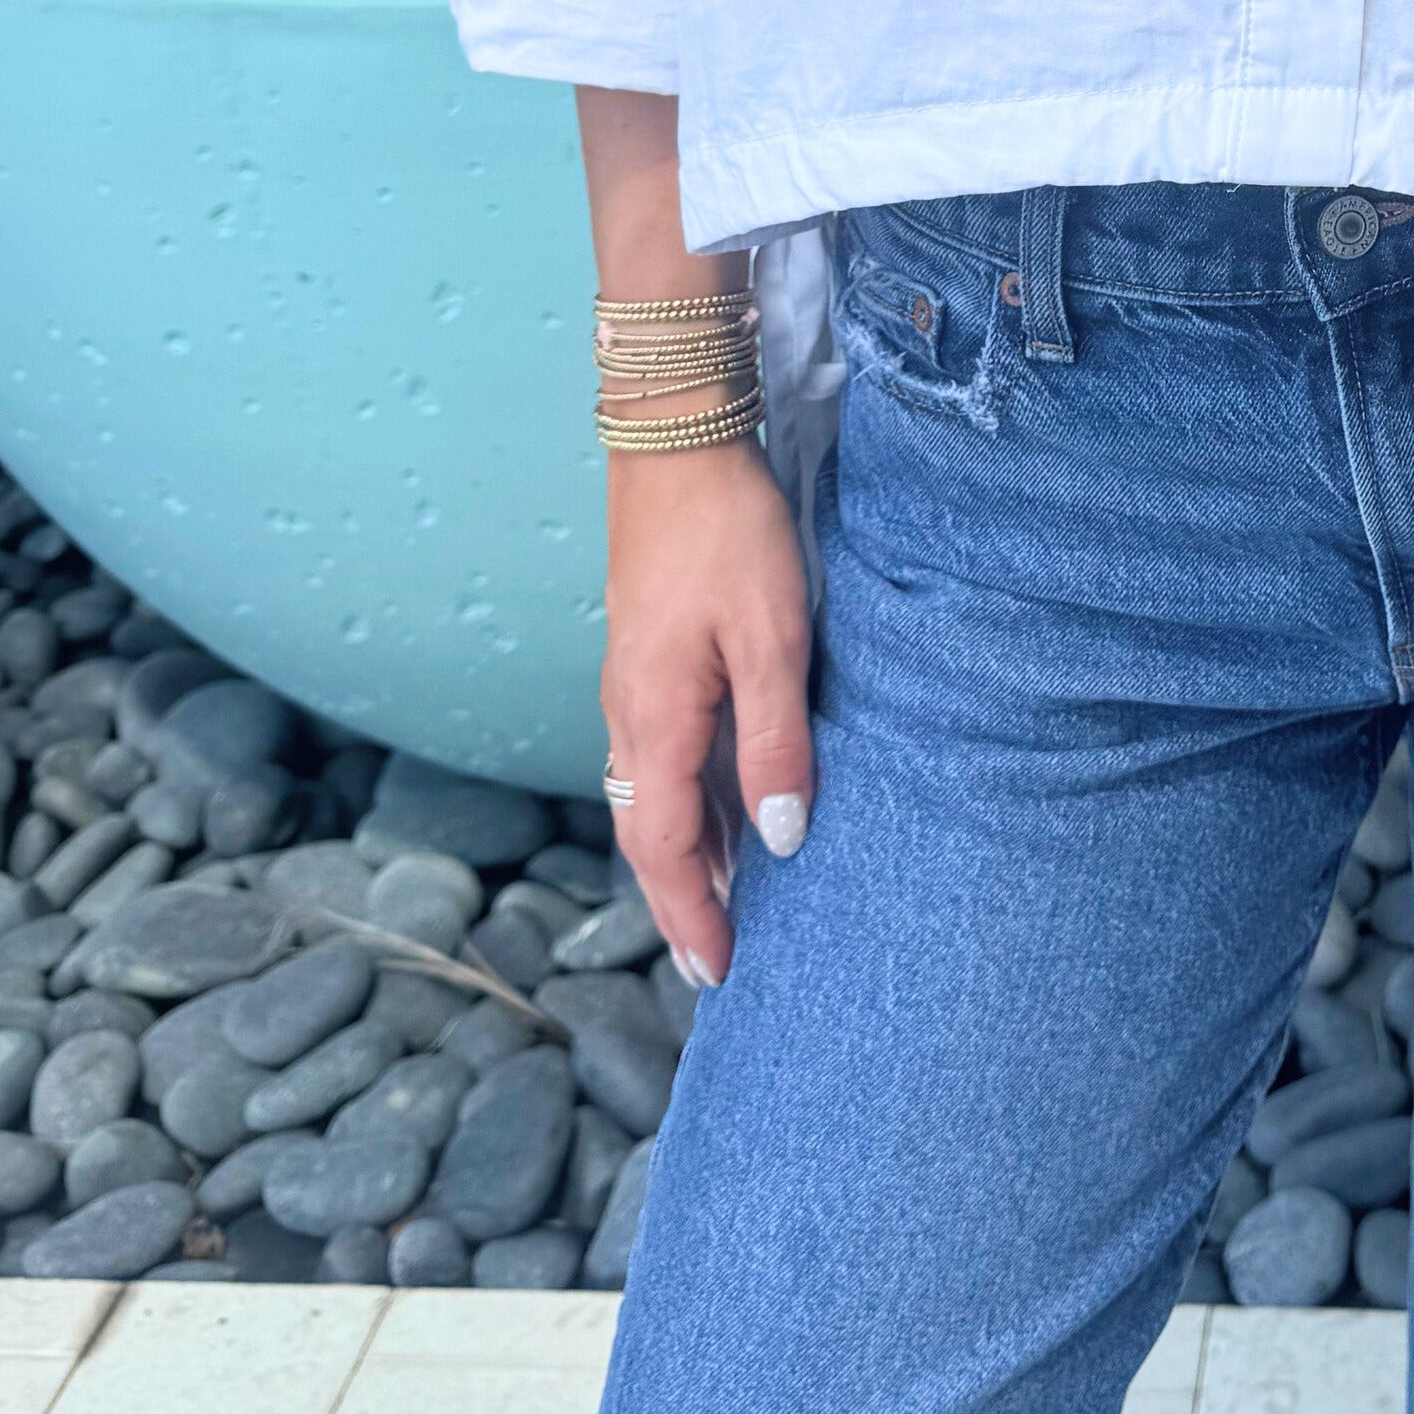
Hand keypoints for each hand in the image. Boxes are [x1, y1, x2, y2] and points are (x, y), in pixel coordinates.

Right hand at [601, 437, 814, 986]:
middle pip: (649, 834)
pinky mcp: (648, 656)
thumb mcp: (772, 637)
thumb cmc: (730, 533)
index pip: (667, 848)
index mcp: (655, 719)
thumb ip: (776, 741)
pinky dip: (688, 802)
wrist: (676, 441)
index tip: (719, 972)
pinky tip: (725, 805)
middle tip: (718, 961)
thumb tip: (782, 841)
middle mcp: (630, 713)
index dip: (693, 915)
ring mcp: (634, 684)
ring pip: (651, 796)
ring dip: (686, 855)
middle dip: (682, 902)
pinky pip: (661, 756)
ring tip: (730, 902)